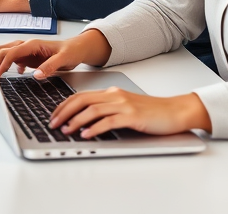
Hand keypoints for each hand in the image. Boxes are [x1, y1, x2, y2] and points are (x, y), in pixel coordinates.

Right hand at [0, 29, 111, 78]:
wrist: (76, 49)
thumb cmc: (71, 51)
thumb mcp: (64, 59)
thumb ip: (50, 66)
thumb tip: (36, 75)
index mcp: (33, 44)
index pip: (11, 53)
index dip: (2, 63)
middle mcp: (27, 46)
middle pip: (3, 50)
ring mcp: (26, 51)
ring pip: (5, 53)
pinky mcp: (28, 57)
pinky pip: (12, 59)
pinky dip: (6, 65)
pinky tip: (9, 74)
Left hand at [48, 89, 211, 138]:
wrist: (175, 111)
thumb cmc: (151, 112)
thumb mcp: (125, 106)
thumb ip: (108, 108)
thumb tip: (86, 119)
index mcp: (111, 92)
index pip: (80, 96)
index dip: (64, 105)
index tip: (53, 115)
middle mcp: (114, 96)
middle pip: (81, 100)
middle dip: (64, 112)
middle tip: (53, 123)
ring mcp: (123, 105)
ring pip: (92, 110)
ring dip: (75, 121)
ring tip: (65, 130)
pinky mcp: (132, 116)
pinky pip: (108, 121)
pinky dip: (94, 128)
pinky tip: (86, 135)